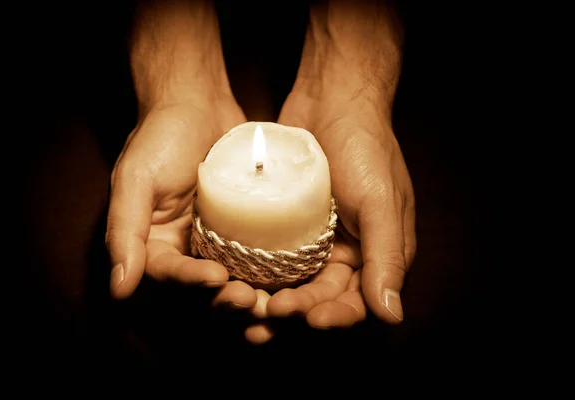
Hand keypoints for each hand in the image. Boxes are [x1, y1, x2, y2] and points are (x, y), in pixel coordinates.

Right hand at [106, 96, 262, 309]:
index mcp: (154, 243)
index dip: (190, 282)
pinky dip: (273, 268)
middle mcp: (186, 247)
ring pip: (236, 278)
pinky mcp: (247, 227)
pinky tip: (292, 273)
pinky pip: (259, 253)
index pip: (168, 274)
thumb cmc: (161, 135)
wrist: (198, 102)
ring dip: (254, 293)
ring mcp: (220, 239)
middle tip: (252, 300)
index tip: (216, 278)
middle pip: (205, 288)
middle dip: (227, 299)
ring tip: (276, 299)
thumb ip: (125, 231)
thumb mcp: (136, 179)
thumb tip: (118, 289)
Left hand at [264, 90, 415, 326]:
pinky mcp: (285, 224)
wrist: (332, 101)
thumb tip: (392, 317)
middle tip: (270, 314)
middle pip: (319, 296)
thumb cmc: (366, 148)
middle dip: (297, 310)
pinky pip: (270, 255)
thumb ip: (387, 257)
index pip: (357, 301)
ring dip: (271, 298)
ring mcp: (312, 239)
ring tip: (247, 308)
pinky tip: (235, 279)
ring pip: (291, 282)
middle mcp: (344, 253)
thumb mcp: (382, 202)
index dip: (335, 316)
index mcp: (375, 254)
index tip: (311, 320)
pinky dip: (256, 270)